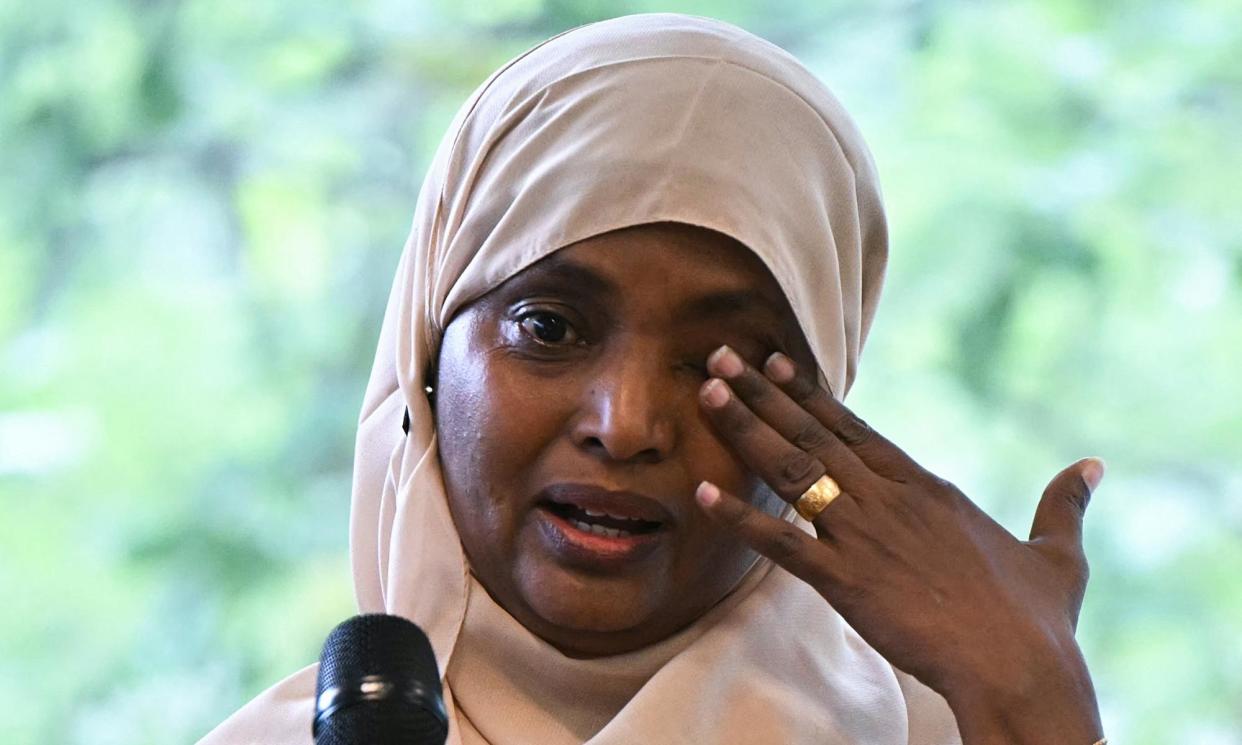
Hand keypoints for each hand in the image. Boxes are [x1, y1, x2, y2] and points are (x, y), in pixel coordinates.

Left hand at [694, 345, 1104, 744]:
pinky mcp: (844, 579)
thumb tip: (1093, 467)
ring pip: (791, 470)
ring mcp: (862, 535)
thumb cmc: (1037, 617)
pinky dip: (738, 518)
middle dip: (761, 393)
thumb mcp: (1058, 553)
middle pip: (812, 434)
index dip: (811, 394)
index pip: (856, 428)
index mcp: (926, 488)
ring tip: (704, 392)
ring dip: (744, 429)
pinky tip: (699, 494)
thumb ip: (1063, 504)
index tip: (775, 363)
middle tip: (719, 356)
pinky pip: (779, 543)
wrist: (1018, 664)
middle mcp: (888, 498)